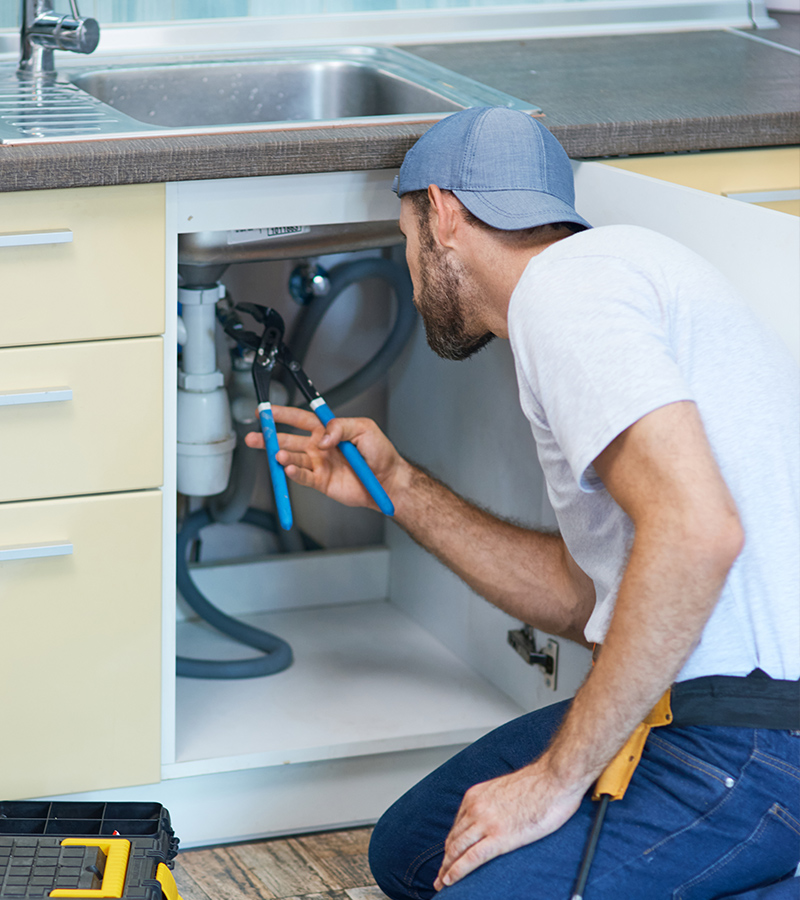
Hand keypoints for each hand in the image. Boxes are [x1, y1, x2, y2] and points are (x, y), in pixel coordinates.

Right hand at [244, 405, 406, 510]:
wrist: (388, 481)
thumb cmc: (380, 454)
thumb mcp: (364, 429)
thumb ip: (341, 426)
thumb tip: (322, 436)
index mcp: (327, 430)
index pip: (300, 418)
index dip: (282, 414)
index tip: (266, 411)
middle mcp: (319, 447)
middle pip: (288, 439)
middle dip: (270, 437)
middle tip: (255, 436)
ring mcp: (319, 464)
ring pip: (293, 458)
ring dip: (282, 455)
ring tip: (277, 454)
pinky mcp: (321, 482)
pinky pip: (303, 476)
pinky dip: (294, 473)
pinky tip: (288, 468)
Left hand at [434, 759, 586, 890]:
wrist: (553, 779)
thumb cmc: (538, 784)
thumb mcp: (504, 789)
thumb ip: (492, 804)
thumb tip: (493, 818)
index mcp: (476, 796)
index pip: (457, 826)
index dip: (450, 845)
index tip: (447, 857)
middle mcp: (475, 808)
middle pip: (453, 839)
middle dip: (445, 860)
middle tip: (439, 876)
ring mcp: (486, 822)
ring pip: (457, 850)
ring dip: (447, 868)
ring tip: (442, 882)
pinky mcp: (499, 837)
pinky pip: (472, 858)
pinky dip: (458, 871)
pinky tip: (451, 880)